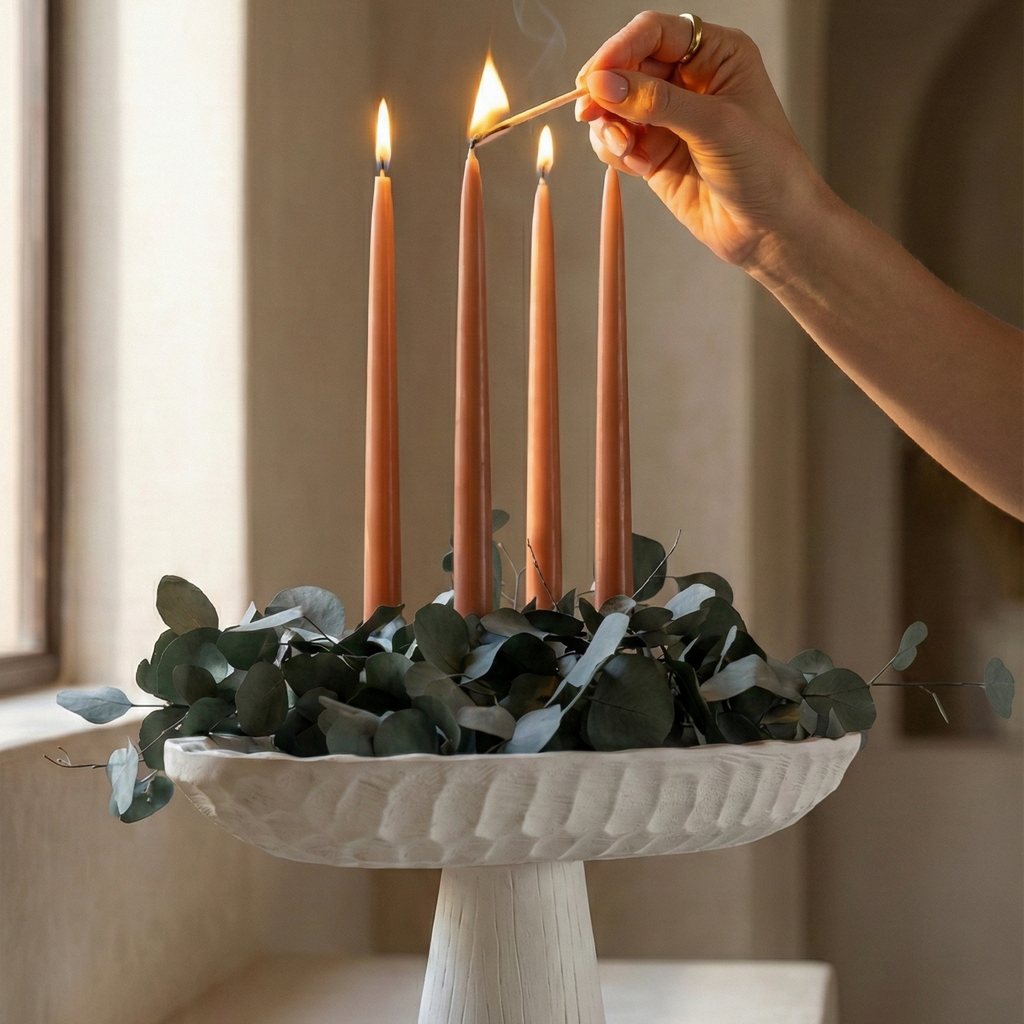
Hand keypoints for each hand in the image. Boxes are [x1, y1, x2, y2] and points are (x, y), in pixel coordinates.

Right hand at [576, 12, 827, 269]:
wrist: (772, 228)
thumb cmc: (767, 169)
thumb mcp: (715, 126)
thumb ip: (658, 103)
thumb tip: (605, 84)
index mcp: (716, 55)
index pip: (655, 33)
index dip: (620, 49)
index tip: (594, 76)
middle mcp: (690, 81)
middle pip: (628, 67)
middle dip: (608, 91)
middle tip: (591, 112)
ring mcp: (670, 119)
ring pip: (616, 106)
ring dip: (610, 126)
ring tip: (626, 147)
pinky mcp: (655, 153)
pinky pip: (617, 142)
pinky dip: (615, 151)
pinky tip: (636, 164)